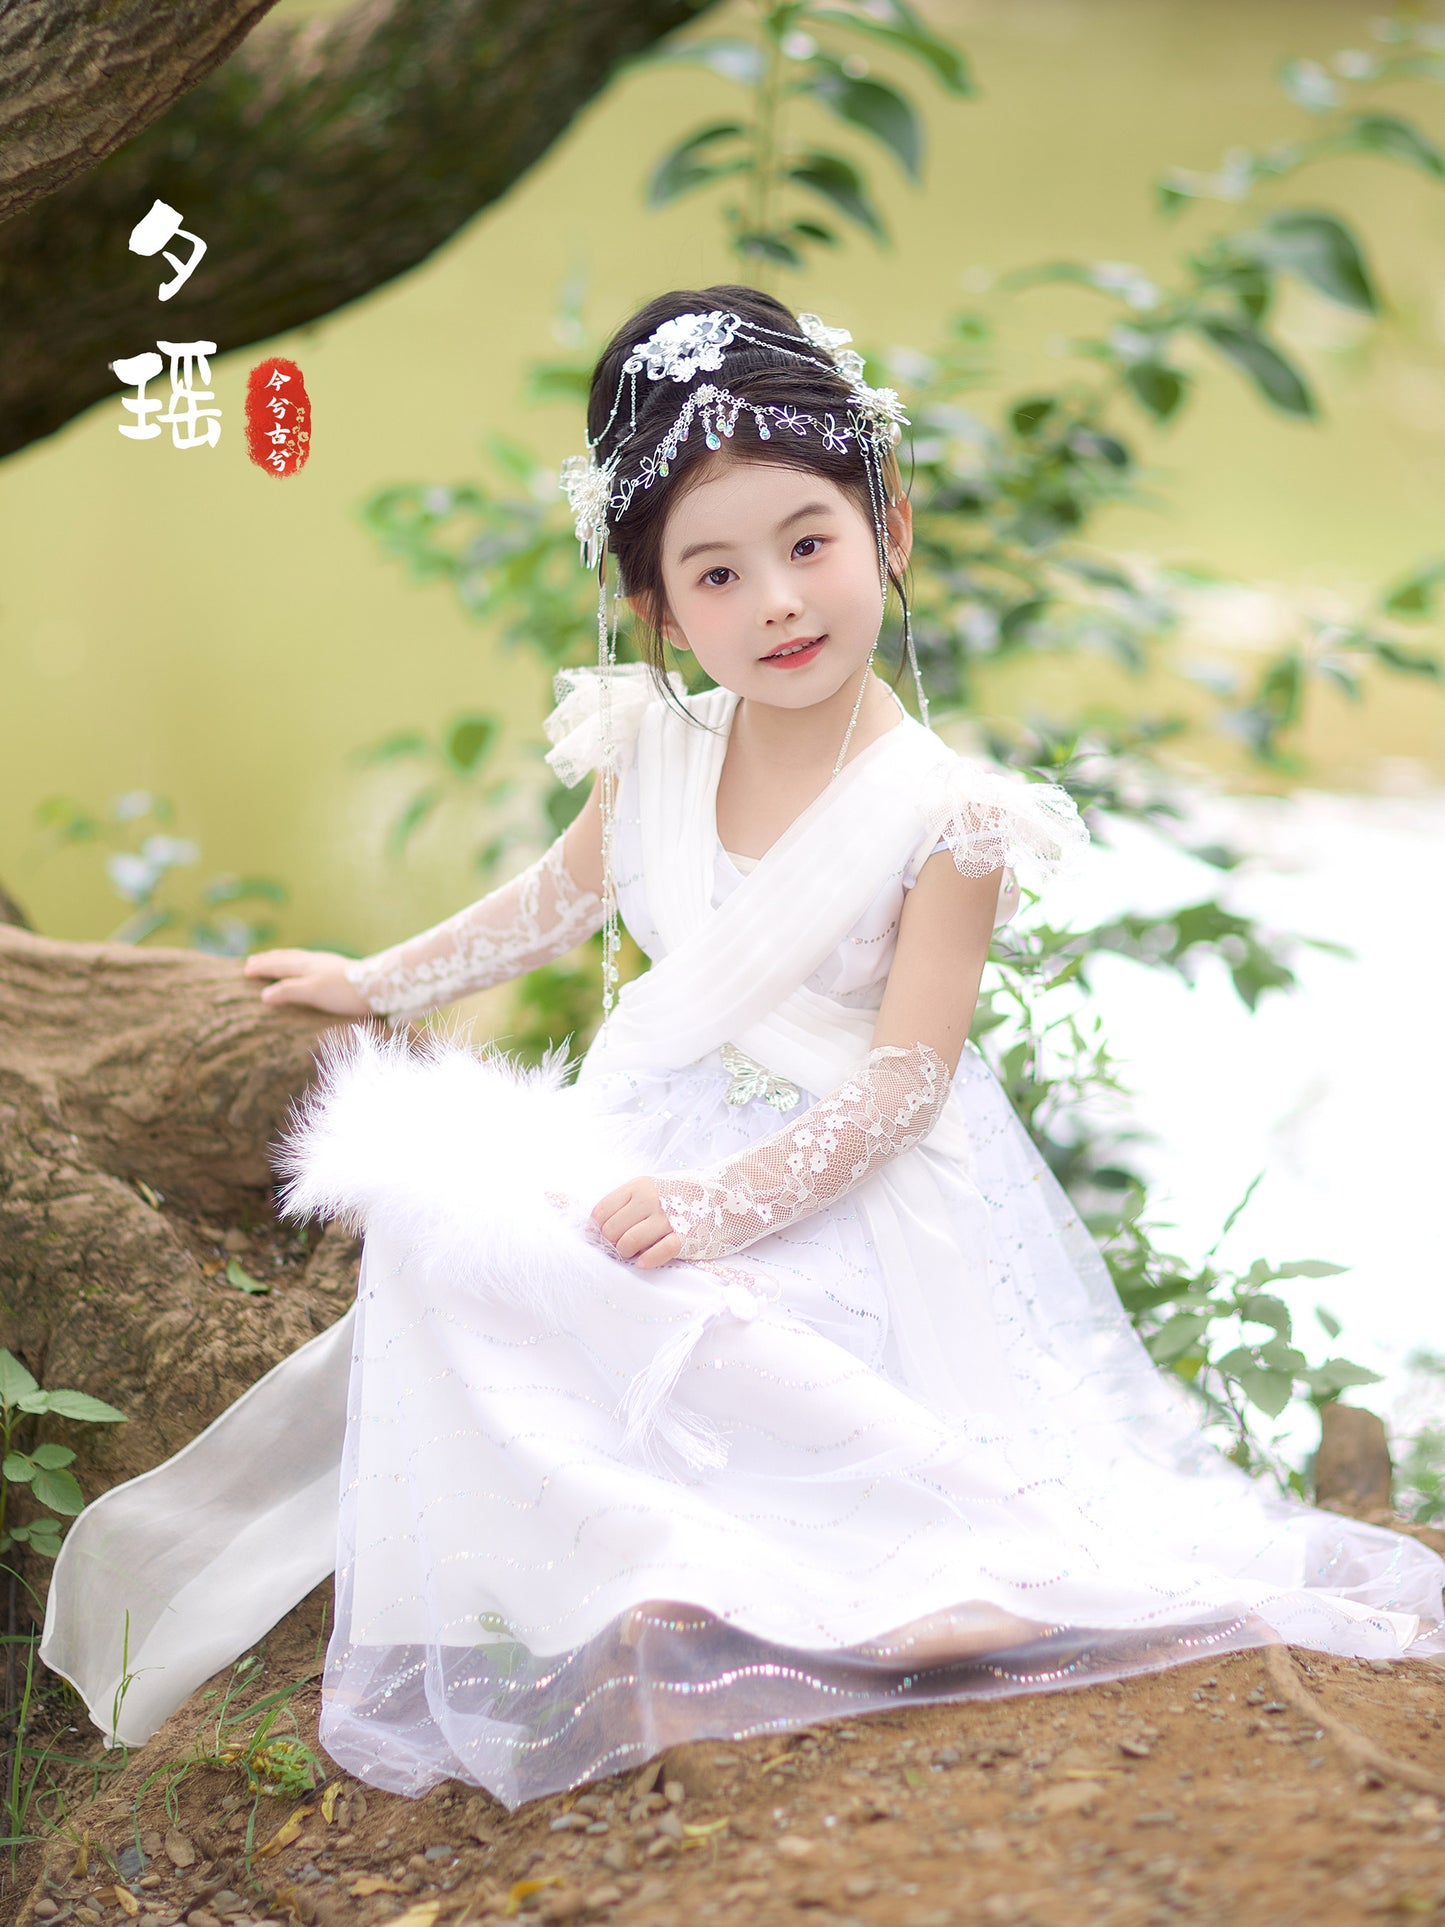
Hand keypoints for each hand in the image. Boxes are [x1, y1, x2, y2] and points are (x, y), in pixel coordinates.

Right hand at [242, 948, 373, 1017]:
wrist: (378, 986)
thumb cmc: (344, 991)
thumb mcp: (312, 993)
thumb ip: (288, 992)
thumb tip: (263, 995)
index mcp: (305, 966)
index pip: (277, 965)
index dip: (261, 967)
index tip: (245, 969)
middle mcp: (315, 961)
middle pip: (287, 958)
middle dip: (269, 959)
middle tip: (254, 960)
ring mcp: (328, 963)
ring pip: (299, 958)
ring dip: (284, 958)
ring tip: (276, 959)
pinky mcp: (340, 968)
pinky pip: (311, 962)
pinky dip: (300, 962)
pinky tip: (308, 966)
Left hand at [589, 1176, 682, 1269]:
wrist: (725, 1198)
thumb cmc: (682, 1197)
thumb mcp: (651, 1189)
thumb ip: (625, 1204)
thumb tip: (594, 1229)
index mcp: (639, 1186)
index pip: (601, 1212)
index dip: (598, 1229)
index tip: (604, 1236)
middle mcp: (651, 1200)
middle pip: (611, 1230)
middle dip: (613, 1243)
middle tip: (623, 1245)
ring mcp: (668, 1219)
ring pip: (628, 1243)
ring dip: (627, 1253)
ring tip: (636, 1252)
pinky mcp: (684, 1238)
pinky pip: (656, 1254)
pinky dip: (646, 1260)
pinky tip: (645, 1261)